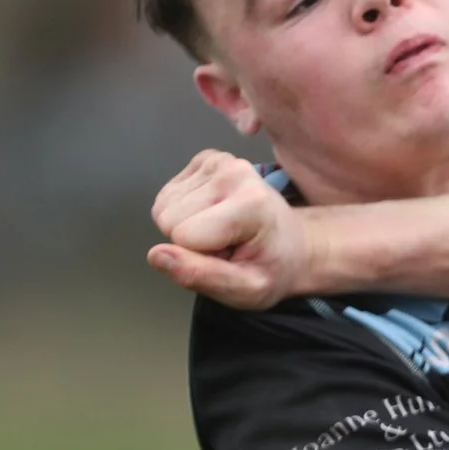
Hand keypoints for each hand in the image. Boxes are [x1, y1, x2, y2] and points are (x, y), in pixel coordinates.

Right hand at [144, 150, 321, 308]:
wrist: (292, 244)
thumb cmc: (271, 268)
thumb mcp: (245, 290)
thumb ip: (201, 276)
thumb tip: (156, 255)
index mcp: (250, 202)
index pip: (182, 236)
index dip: (198, 256)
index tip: (229, 255)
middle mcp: (233, 171)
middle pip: (169, 219)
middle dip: (191, 241)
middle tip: (226, 245)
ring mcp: (218, 160)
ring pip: (163, 207)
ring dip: (188, 227)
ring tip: (224, 233)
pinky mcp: (205, 159)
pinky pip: (167, 195)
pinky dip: (185, 212)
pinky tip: (214, 216)